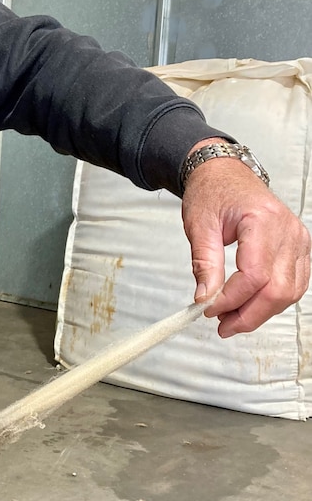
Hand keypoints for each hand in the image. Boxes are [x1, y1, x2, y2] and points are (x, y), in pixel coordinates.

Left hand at [181, 154, 309, 336]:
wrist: (225, 174)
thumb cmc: (213, 192)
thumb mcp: (199, 226)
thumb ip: (204, 264)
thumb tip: (205, 298)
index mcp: (263, 220)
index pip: (255, 275)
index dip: (232, 299)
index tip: (209, 309)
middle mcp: (288, 231)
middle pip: (278, 289)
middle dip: (249, 315)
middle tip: (222, 326)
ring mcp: (299, 240)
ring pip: (290, 292)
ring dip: (261, 312)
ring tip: (232, 319)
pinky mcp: (300, 248)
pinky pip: (295, 284)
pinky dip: (274, 301)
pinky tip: (250, 306)